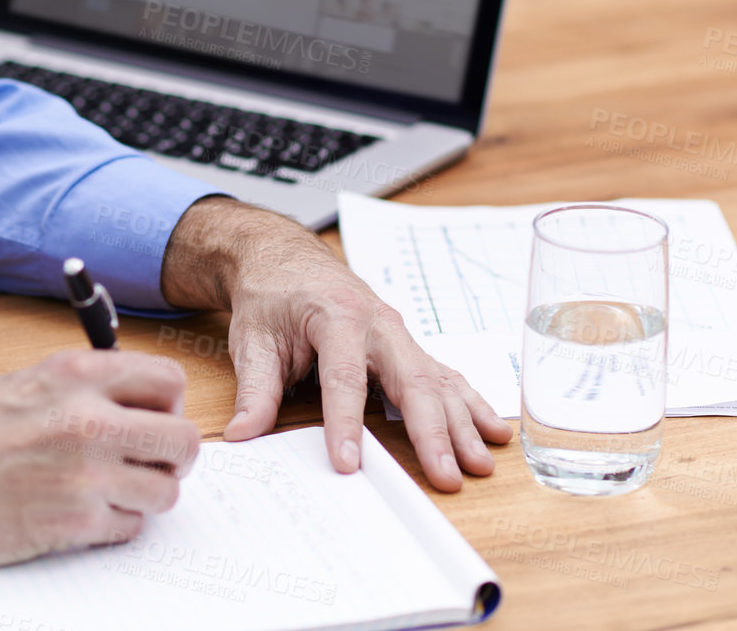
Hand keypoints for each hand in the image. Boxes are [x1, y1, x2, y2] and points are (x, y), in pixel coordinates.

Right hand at [0, 350, 199, 574]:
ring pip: (165, 492)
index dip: (170, 404)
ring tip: (114, 490)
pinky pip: (130, 528)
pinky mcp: (74, 524)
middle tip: (151, 462)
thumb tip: (138, 397)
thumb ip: (88, 385)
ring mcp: (85, 475)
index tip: (155, 418)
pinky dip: (115, 524)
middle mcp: (89, 421)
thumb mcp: (29, 381)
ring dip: (147, 495)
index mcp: (79, 375)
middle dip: (173, 456)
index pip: (170, 380)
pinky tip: (84, 512)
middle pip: (183, 440)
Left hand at [161, 197, 511, 491]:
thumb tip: (243, 435)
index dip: (346, 424)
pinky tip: (493, 431)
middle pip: (411, 380)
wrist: (285, 259)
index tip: (349, 465)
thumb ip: (255, 390)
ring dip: (462, 424)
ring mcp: (399, 335)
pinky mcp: (406, 347)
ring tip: (481, 464)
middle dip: (431, 432)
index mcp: (336, 315)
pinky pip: (444, 377)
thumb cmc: (271, 297)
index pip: (344, 377)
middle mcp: (378, 323)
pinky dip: (470, 405)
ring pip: (437, 381)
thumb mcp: (253, 339)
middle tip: (446, 475)